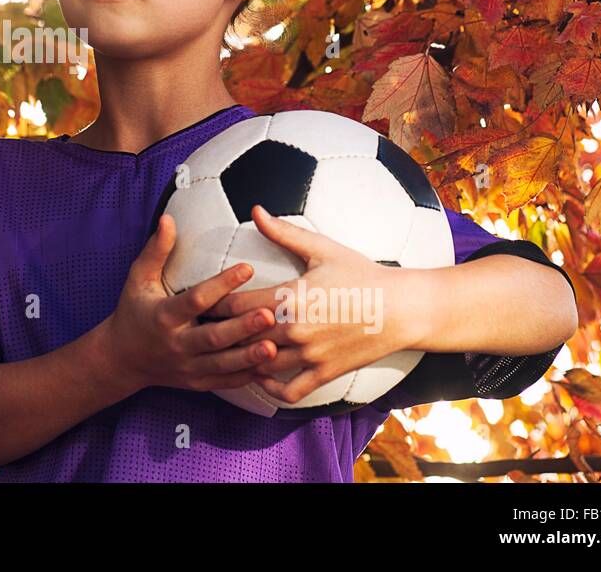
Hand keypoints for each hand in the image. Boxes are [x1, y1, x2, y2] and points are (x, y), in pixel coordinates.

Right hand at [100, 213, 279, 394]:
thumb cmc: (133, 312)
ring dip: (249, 357)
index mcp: (164, 316)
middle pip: (213, 337)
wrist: (122, 358)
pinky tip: (268, 369)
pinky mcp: (197, 382)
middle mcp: (177, 344)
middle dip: (241, 327)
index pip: (196, 300)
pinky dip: (246, 376)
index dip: (221, 284)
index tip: (246, 268)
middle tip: (269, 314)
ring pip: (222, 364)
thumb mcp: (138, 279)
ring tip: (274, 347)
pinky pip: (225, 381)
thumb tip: (168, 220)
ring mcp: (187, 367)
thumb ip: (156, 250)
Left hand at [199, 205, 427, 405]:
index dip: (211, 305)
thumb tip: (255, 210)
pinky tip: (260, 375)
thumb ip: (283, 232)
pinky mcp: (324, 373)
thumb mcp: (322, 249)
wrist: (402, 308)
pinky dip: (270, 388)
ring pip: (260, 365)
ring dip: (239, 360)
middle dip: (217, 334)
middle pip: (240, 337)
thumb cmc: (362, 274)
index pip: (234, 305)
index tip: (198, 303)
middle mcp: (295, 329)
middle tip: (199, 331)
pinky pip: (289, 391)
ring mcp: (310, 355)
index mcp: (290, 296)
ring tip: (223, 353)